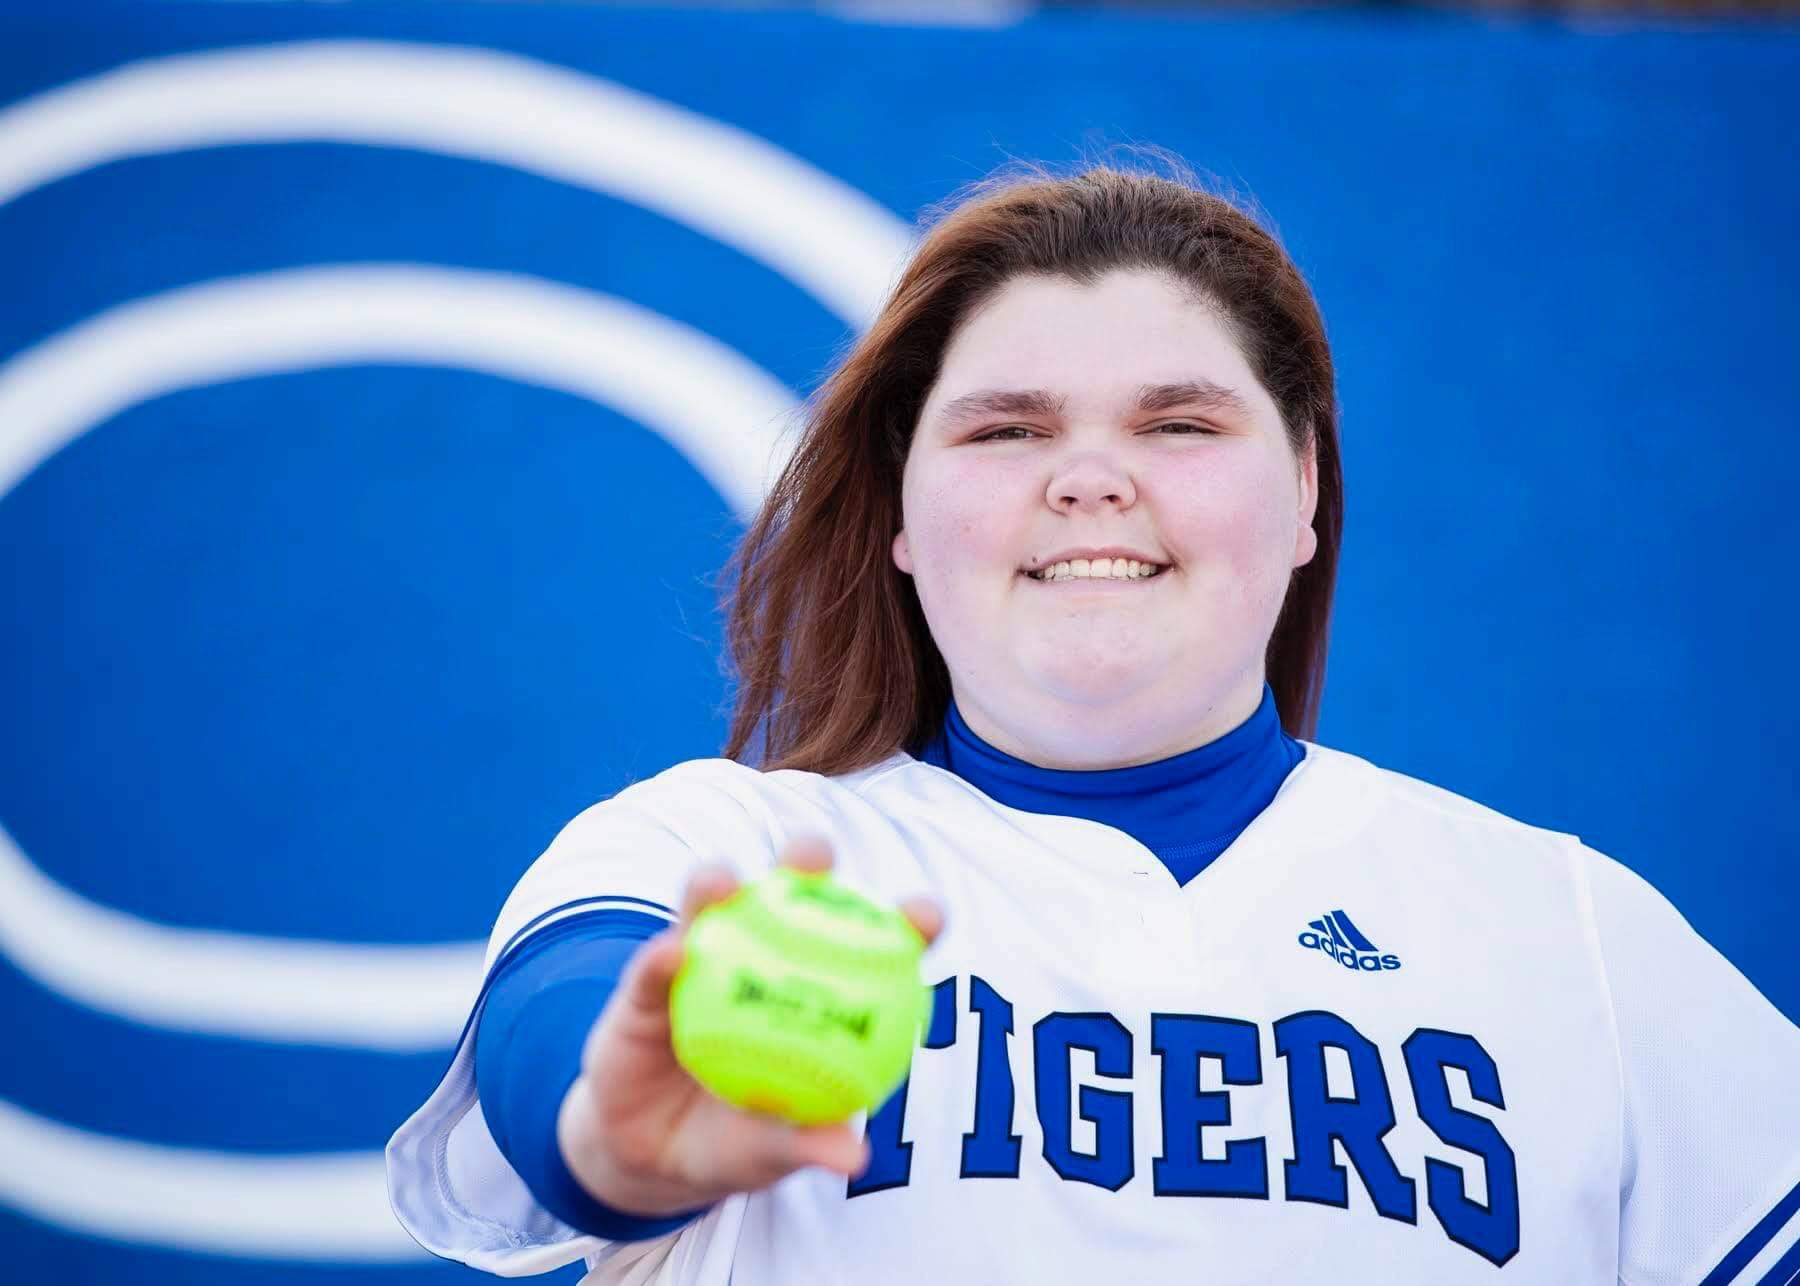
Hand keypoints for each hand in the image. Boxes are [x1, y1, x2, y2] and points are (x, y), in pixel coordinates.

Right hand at [555, 836, 944, 1216]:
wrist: (650, 1155)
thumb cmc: (734, 1140)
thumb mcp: (771, 1150)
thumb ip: (808, 1144)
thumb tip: (855, 1158)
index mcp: (812, 990)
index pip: (868, 947)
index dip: (902, 923)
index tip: (928, 916)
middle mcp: (759, 957)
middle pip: (788, 895)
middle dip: (805, 858)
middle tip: (813, 856)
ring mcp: (701, 962)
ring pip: (712, 908)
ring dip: (718, 886)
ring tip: (725, 885)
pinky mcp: (647, 985)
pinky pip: (653, 967)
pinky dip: (663, 957)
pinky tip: (671, 954)